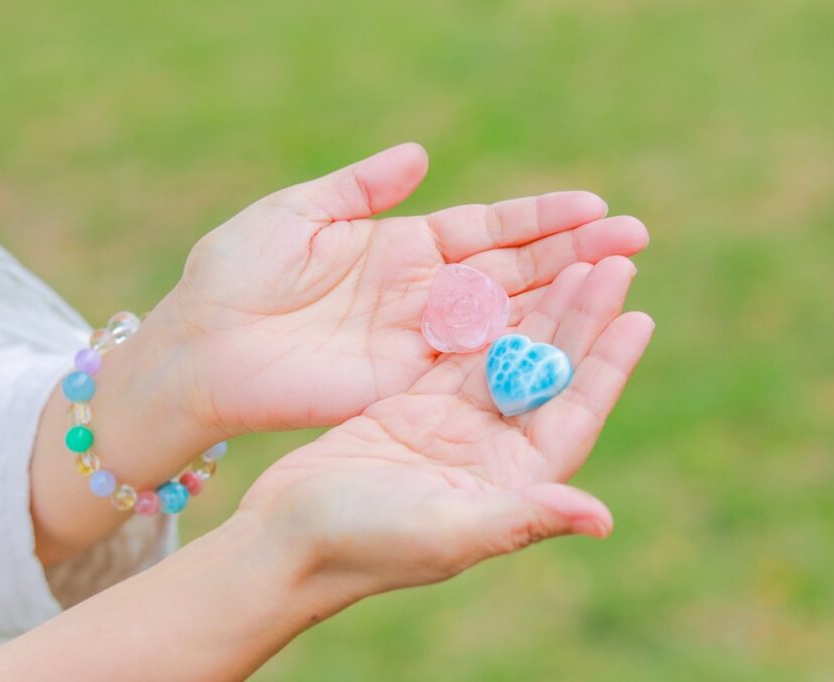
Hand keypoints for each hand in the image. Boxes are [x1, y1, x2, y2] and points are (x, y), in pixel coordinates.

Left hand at [162, 143, 648, 433]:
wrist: (197, 348)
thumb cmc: (234, 274)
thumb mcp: (297, 212)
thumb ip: (361, 186)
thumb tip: (419, 154)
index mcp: (401, 247)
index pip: (487, 229)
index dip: (540, 219)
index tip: (594, 207)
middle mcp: (421, 294)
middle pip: (511, 271)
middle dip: (573, 256)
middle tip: (635, 239)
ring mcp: (417, 339)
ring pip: (504, 315)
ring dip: (561, 299)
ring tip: (619, 277)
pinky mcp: (403, 381)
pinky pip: (470, 360)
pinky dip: (517, 346)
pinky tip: (565, 331)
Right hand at [238, 257, 652, 597]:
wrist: (285, 540)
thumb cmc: (363, 544)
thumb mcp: (446, 530)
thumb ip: (522, 518)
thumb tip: (603, 520)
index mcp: (512, 480)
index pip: (574, 415)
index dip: (608, 367)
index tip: (639, 316)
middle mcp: (494, 453)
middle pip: (550, 376)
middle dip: (583, 321)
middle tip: (613, 262)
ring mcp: (456, 429)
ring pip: (511, 357)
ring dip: (543, 311)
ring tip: (576, 261)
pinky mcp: (417, 409)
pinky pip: (464, 353)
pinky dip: (487, 317)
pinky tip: (507, 280)